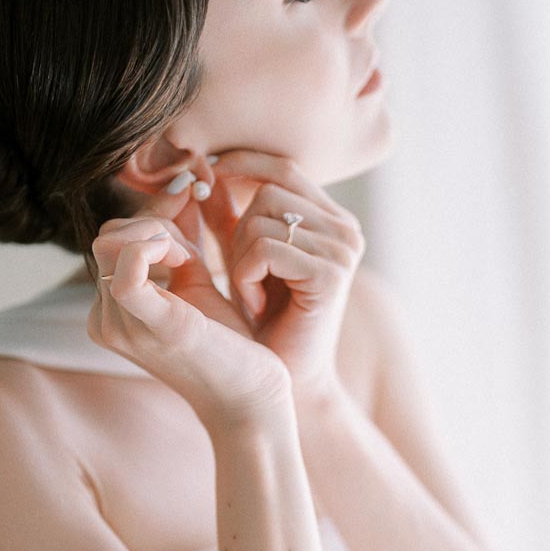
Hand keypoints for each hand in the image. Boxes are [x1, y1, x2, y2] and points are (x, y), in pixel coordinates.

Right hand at [88, 168, 291, 431]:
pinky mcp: (154, 327)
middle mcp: (105, 321)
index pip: (112, 239)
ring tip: (197, 262)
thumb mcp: (197, 281)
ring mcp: (124, 327)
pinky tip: (184, 257)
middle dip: (156, 226)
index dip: (151, 217)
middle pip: (112, 235)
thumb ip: (180, 239)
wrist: (254, 399)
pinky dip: (153, 246)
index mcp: (112, 312)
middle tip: (198, 248)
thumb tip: (181, 184)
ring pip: (120, 241)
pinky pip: (127, 270)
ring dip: (164, 237)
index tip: (191, 209)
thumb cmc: (229, 346)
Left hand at [194, 150, 366, 404]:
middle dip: (237, 228)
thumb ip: (227, 214)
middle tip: (242, 275)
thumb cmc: (263, 323)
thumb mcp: (241, 258)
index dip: (240, 166)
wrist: (286, 384)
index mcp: (332, 219)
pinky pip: (265, 248)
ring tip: (250, 293)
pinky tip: (256, 305)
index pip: (282, 166)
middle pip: (268, 188)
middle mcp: (345, 229)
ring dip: (239, 257)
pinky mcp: (331, 274)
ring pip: (262, 217)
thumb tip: (203, 169)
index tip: (205, 184)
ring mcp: (343, 250)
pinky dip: (246, 276)